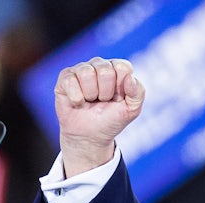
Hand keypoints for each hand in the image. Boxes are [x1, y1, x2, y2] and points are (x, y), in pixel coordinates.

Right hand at [54, 57, 144, 176]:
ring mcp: (81, 69)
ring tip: (91, 101)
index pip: (122, 67)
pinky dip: (76, 98)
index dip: (121, 88)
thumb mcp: (132, 109)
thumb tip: (129, 77)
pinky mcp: (65, 77)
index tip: (118, 99)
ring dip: (91, 94)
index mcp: (118, 69)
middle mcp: (99, 65)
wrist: (90, 135)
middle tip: (103, 101)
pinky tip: (78, 103)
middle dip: (106, 92)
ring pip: (86, 73)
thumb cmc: (112, 119)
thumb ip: (138, 92)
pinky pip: (70, 81)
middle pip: (105, 70)